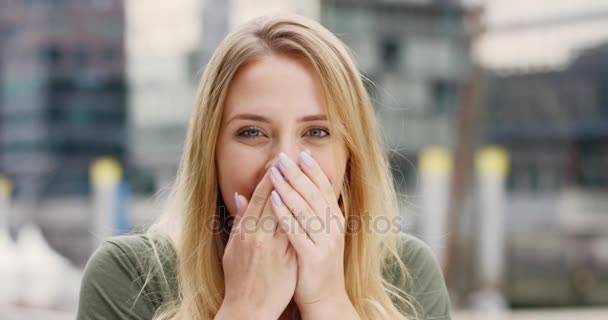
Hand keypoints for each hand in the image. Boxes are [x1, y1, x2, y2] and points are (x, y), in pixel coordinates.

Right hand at [218, 168, 297, 319]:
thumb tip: (239, 196)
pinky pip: (297, 233)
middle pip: (273, 199)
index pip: (258, 197)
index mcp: (244, 231)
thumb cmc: (239, 277)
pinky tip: (314, 203)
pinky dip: (304, 217)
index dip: (268, 178)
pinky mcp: (287, 259)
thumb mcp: (234, 247)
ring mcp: (273, 247)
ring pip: (287, 213)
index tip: (278, 161)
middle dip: (285, 177)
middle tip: (294, 158)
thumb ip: (239, 221)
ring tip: (306, 175)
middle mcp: (257, 236)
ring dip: (297, 192)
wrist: (247, 307)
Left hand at [269, 151, 355, 316]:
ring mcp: (325, 242)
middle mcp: (333, 228)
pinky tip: (273, 201)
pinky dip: (285, 214)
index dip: (313, 170)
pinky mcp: (313, 257)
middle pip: (314, 194)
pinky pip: (296, 231)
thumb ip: (313, 211)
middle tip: (284, 157)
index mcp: (335, 220)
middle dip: (298, 174)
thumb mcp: (319, 234)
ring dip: (290, 188)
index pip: (324, 188)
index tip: (301, 153)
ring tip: (276, 172)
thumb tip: (307, 186)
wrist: (325, 298)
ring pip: (305, 209)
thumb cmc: (316, 263)